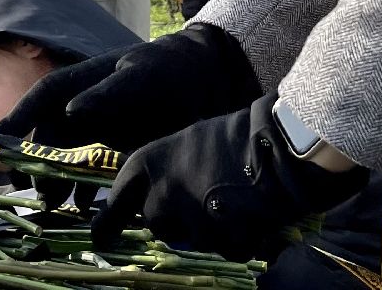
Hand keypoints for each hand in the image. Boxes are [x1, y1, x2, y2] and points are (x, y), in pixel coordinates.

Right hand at [0, 25, 262, 207]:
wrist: (206, 79)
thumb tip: (72, 111)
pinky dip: (85, 192)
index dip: (15, 123)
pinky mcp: (117, 153)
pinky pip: (92, 175)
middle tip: (38, 191)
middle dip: (37, 166)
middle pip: (49, 140)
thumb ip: (108, 92)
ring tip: (59, 207)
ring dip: (59, 184)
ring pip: (66, 162)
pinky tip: (87, 209)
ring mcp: (99, 133)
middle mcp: (83, 110)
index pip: (39, 101)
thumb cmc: (167, 67)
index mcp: (80, 83)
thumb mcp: (139, 74)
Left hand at [91, 94, 365, 259]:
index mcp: (150, 165)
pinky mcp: (219, 242)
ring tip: (231, 197)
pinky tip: (248, 212)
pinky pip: (220, 247)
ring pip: (190, 237)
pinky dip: (232, 237)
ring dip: (205, 226)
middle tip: (199, 196)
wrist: (279, 147)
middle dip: (172, 217)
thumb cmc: (235, 134)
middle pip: (156, 222)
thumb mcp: (190, 142)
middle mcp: (162, 196)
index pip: (118, 200)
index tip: (102, 237)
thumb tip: (159, 191)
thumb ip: (169, 169)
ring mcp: (190, 222)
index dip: (108, 220)